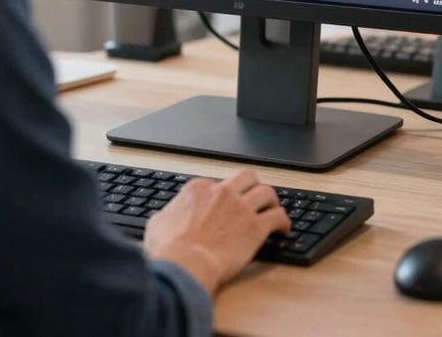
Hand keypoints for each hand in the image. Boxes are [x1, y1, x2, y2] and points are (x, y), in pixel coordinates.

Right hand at [143, 168, 290, 293]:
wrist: (185, 265)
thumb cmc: (169, 249)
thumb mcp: (158, 224)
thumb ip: (166, 215)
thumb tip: (165, 217)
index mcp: (199, 189)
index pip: (217, 184)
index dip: (223, 196)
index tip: (227, 207)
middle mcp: (222, 192)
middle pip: (246, 177)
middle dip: (253, 185)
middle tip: (255, 197)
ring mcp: (240, 207)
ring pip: (266, 192)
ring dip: (272, 201)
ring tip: (273, 210)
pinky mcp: (255, 227)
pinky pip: (277, 216)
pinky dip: (283, 221)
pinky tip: (284, 229)